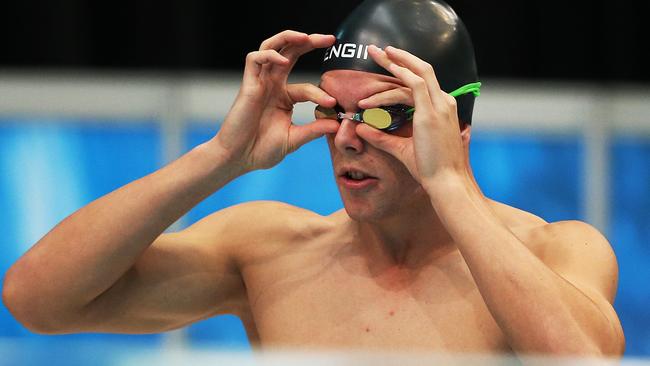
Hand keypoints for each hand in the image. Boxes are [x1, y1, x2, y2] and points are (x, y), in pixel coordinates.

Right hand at [211, 30, 339, 171]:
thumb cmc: (260, 150)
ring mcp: (260, 83)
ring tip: (307, 37)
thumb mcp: (294, 139)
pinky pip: (255, 59)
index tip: (334, 104)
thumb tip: (337, 124)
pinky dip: (269, 54)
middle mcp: (272, 85)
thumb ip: (314, 130)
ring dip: (289, 38)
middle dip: (310, 42)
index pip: (307, 87)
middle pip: (290, 52)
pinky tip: (283, 60)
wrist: (238, 158)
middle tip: (330, 39)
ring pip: (271, 46)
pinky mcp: (248, 85)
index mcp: (284, 97)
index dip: (321, 93)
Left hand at [355, 45, 466, 184]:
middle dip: (398, 57)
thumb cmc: (430, 170)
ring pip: (416, 73)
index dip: (402, 71)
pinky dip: (394, 81)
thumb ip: (381, 137)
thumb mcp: (401, 149)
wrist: (446, 182)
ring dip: (394, 62)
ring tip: (374, 54)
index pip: (421, 82)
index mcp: (442, 109)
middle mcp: (444, 103)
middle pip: (421, 69)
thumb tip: (361, 129)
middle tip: (377, 50)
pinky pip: (412, 86)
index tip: (385, 65)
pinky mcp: (431, 113)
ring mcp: (440, 106)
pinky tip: (378, 83)